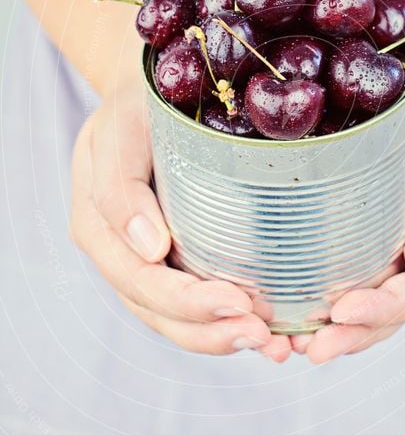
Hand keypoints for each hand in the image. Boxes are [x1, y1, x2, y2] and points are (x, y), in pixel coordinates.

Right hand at [70, 80, 290, 361]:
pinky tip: (274, 330)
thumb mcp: (123, 127)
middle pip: (161, 312)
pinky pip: (199, 299)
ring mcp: (148, 259)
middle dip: (213, 331)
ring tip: (276, 345)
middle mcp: (121, 253)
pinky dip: (232, 320)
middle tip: (266, 337)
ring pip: (180, 319)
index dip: (187, 303)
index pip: (141, 281)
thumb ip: (122, 185)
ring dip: (226, 337)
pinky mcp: (178, 255)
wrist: (152, 89)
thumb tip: (150, 249)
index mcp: (99, 227)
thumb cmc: (139, 101)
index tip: (240, 304)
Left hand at [294, 64, 404, 362]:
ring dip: (345, 328)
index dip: (392, 306)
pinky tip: (302, 311)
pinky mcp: (389, 231)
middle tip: (311, 349)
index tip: (343, 313)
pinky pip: (368, 272)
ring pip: (385, 296)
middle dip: (360, 331)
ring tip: (299, 345)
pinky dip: (337, 296)